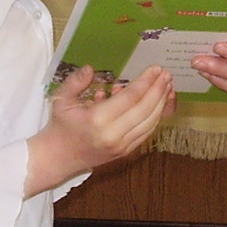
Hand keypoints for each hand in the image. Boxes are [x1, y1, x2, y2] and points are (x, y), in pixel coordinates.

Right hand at [25, 64, 175, 196]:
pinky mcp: (125, 152)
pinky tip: (160, 103)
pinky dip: (156, 117)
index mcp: (97, 120)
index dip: (145, 82)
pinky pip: (146, 132)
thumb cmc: (60, 126)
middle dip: (159, 90)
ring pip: (150, 123)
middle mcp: (113, 135)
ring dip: (162, 103)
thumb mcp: (61, 99)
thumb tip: (90, 68)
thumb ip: (76, 81)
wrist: (58, 158)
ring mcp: (121, 146)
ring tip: (168, 86)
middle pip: (145, 110)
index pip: (129, 98)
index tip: (156, 68)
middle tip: (167, 74)